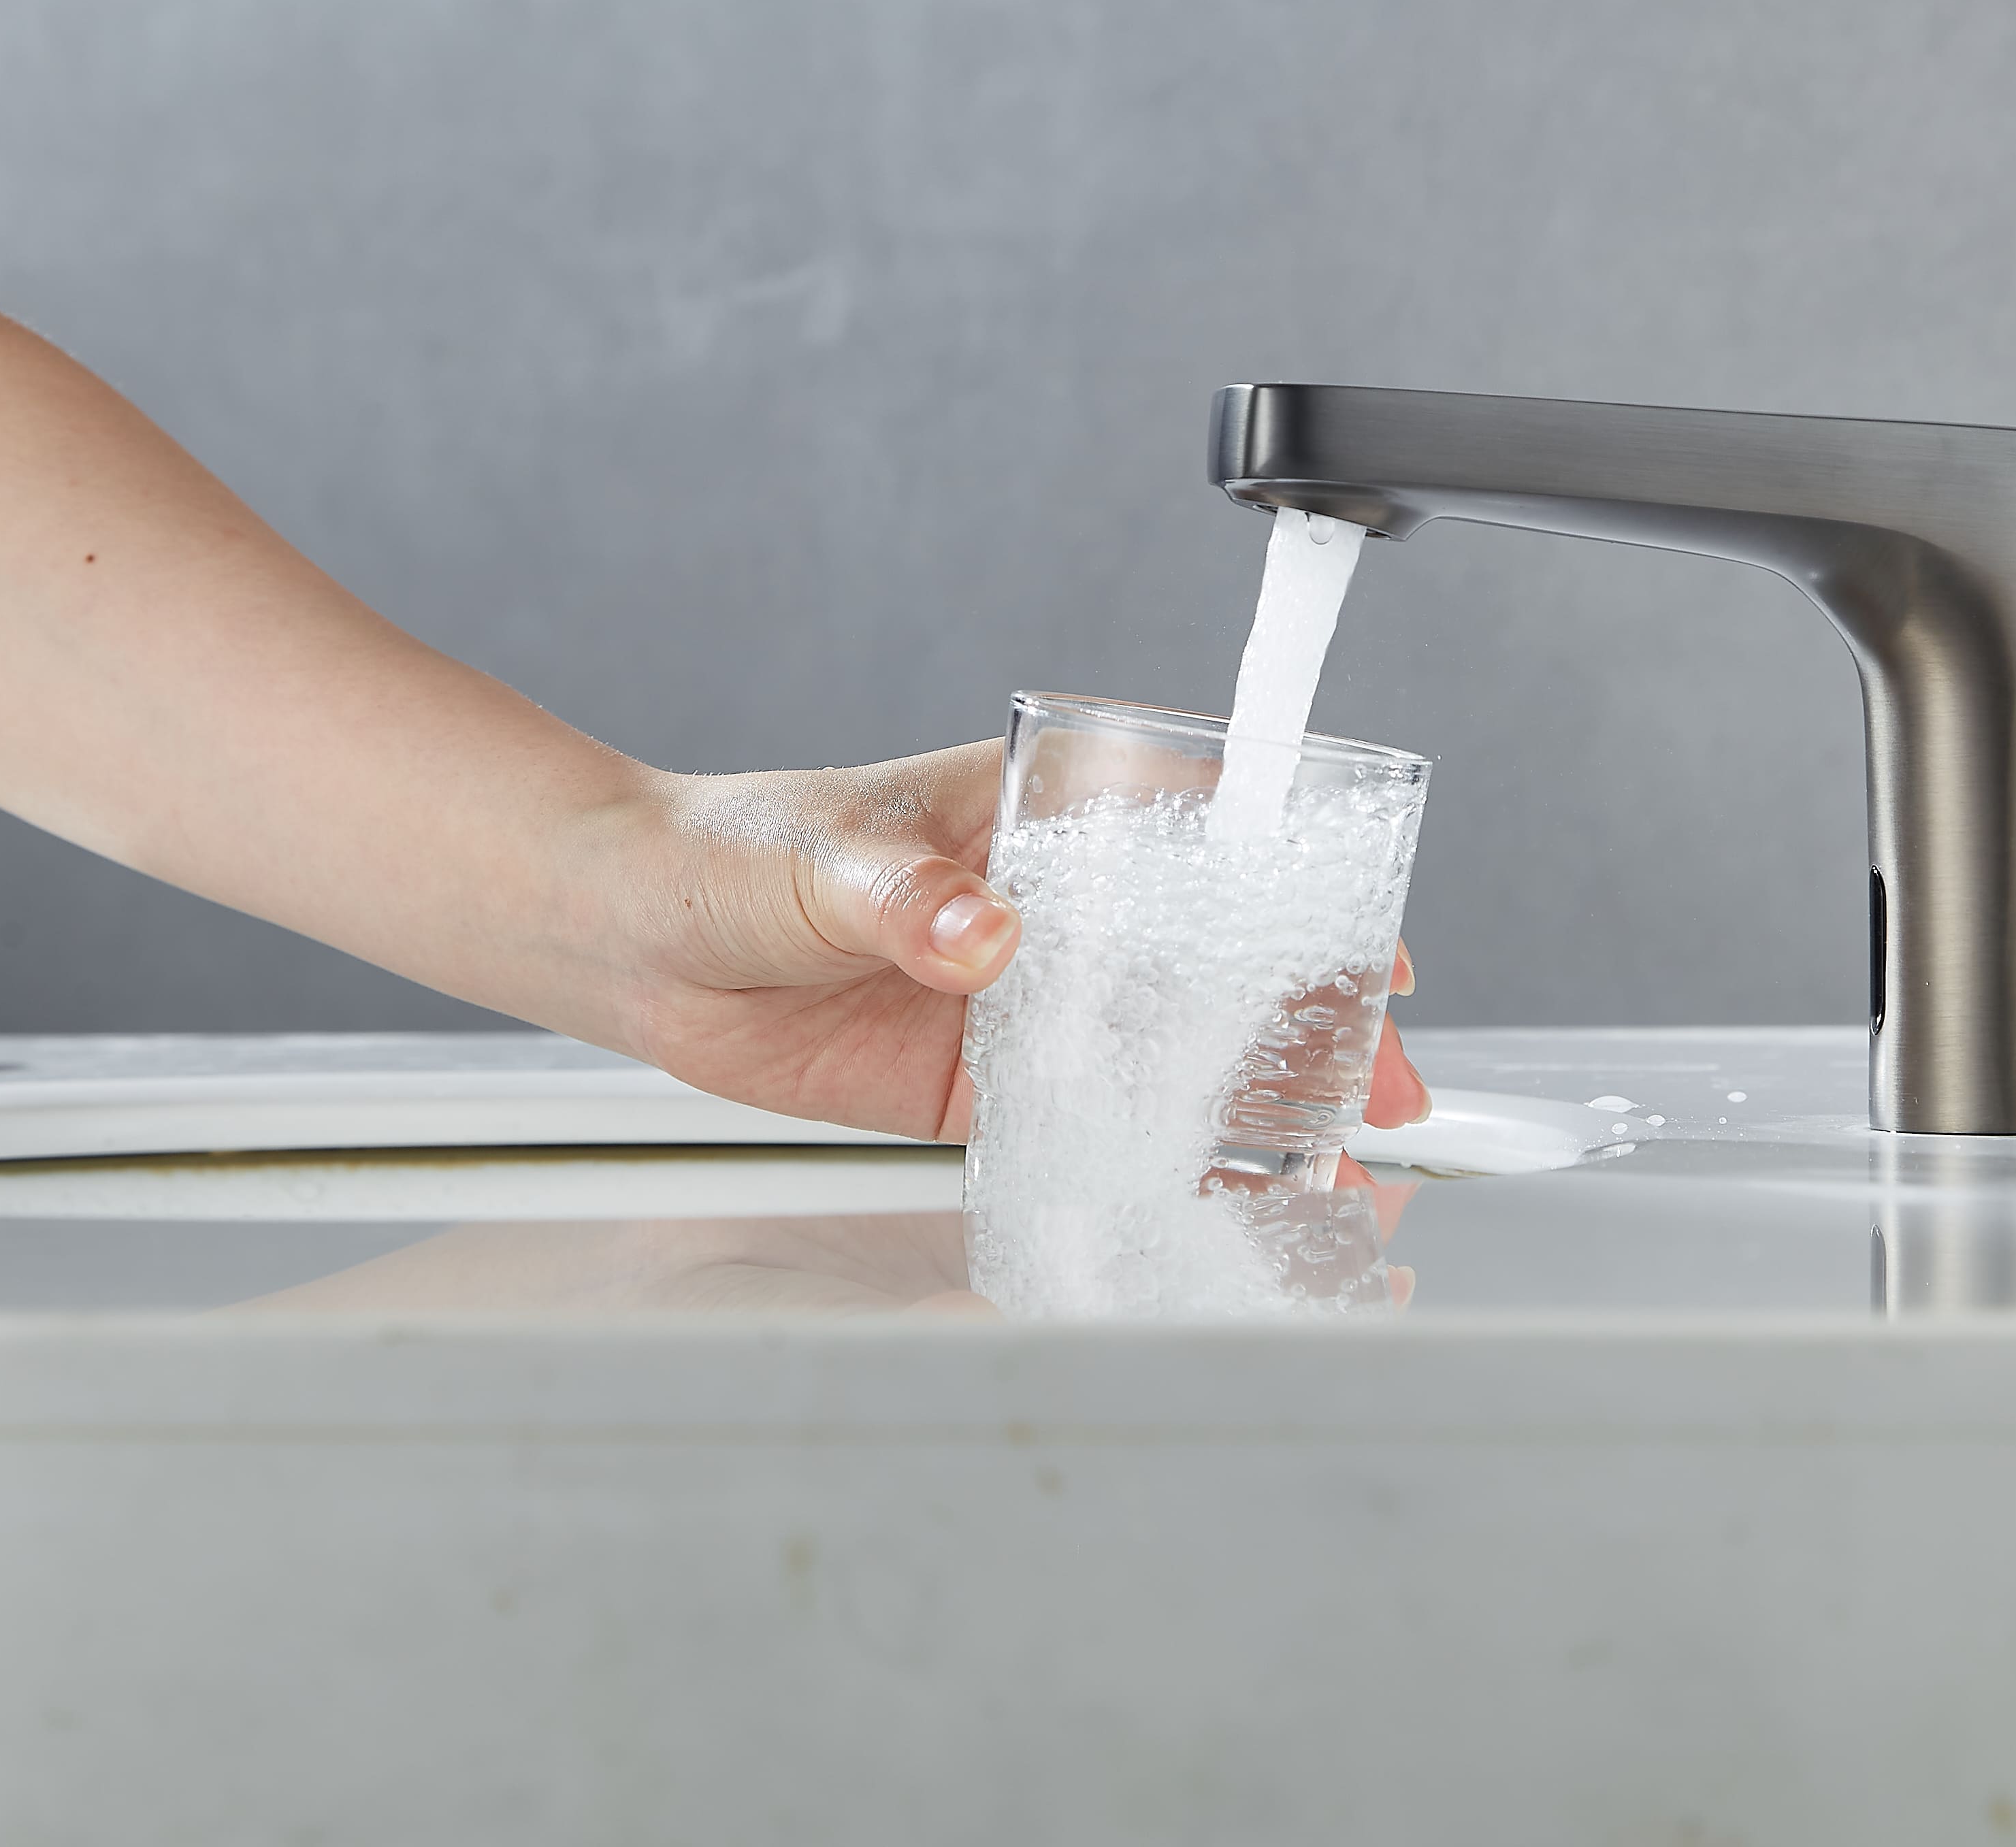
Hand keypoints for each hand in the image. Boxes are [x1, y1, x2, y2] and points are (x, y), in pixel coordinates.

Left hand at [585, 741, 1431, 1142]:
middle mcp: (1057, 908)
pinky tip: (1216, 1205)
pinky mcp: (979, 1084)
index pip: (1214, 837)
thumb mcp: (822, 857)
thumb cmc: (730, 851)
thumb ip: (908, 895)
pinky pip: (1086, 1127)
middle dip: (1315, 1026)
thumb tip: (984, 932)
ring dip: (1253, 1108)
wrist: (631, 935)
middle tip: (1384, 1095)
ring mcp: (1027, 1001)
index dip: (1311, 894)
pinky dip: (1152, 1164)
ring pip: (1171, 1054)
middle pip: (1220, 962)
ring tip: (1333, 1174)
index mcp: (1046, 811)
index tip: (1378, 953)